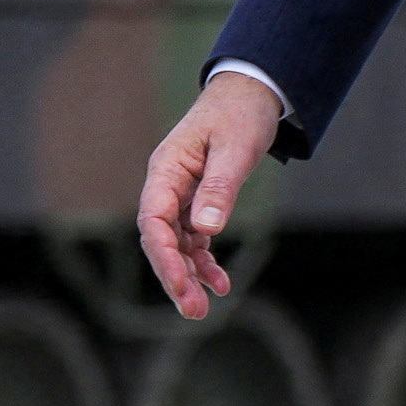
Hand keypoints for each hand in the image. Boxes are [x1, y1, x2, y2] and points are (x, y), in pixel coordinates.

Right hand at [135, 73, 286, 320]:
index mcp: (166, 170)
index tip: (181, 284)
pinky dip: (205, 260)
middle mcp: (167, 186)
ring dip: (190, 275)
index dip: (164, 256)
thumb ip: (220, 186)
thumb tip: (207, 228)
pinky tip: (221, 283)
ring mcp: (180, 195)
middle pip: (161, 239)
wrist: (251, 93)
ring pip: (178, 244)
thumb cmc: (240, 114)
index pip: (154, 221)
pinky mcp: (198, 201)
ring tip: (205, 308)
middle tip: (194, 311)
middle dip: (175, 276)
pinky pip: (196, 238)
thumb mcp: (235, 148)